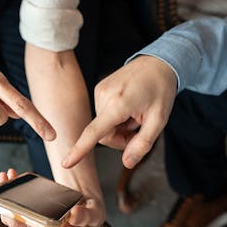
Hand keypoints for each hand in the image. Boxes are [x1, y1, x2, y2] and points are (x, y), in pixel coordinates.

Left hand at [0, 169, 105, 226]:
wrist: (83, 210)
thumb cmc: (89, 212)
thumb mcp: (94, 213)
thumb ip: (86, 216)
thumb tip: (74, 214)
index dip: (35, 225)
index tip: (24, 213)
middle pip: (26, 226)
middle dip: (11, 207)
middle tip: (2, 190)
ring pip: (15, 219)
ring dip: (4, 198)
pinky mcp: (28, 225)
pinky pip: (12, 213)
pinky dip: (5, 197)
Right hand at [62, 55, 176, 168]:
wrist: (157, 63)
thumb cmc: (160, 90)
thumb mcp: (159, 120)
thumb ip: (142, 144)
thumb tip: (127, 163)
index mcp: (119, 103)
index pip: (94, 132)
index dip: (80, 150)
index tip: (66, 163)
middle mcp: (104, 95)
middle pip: (104, 135)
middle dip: (120, 139)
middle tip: (139, 130)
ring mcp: (99, 91)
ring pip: (103, 127)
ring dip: (119, 128)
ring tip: (135, 114)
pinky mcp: (98, 89)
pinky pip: (102, 115)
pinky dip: (115, 118)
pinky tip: (128, 108)